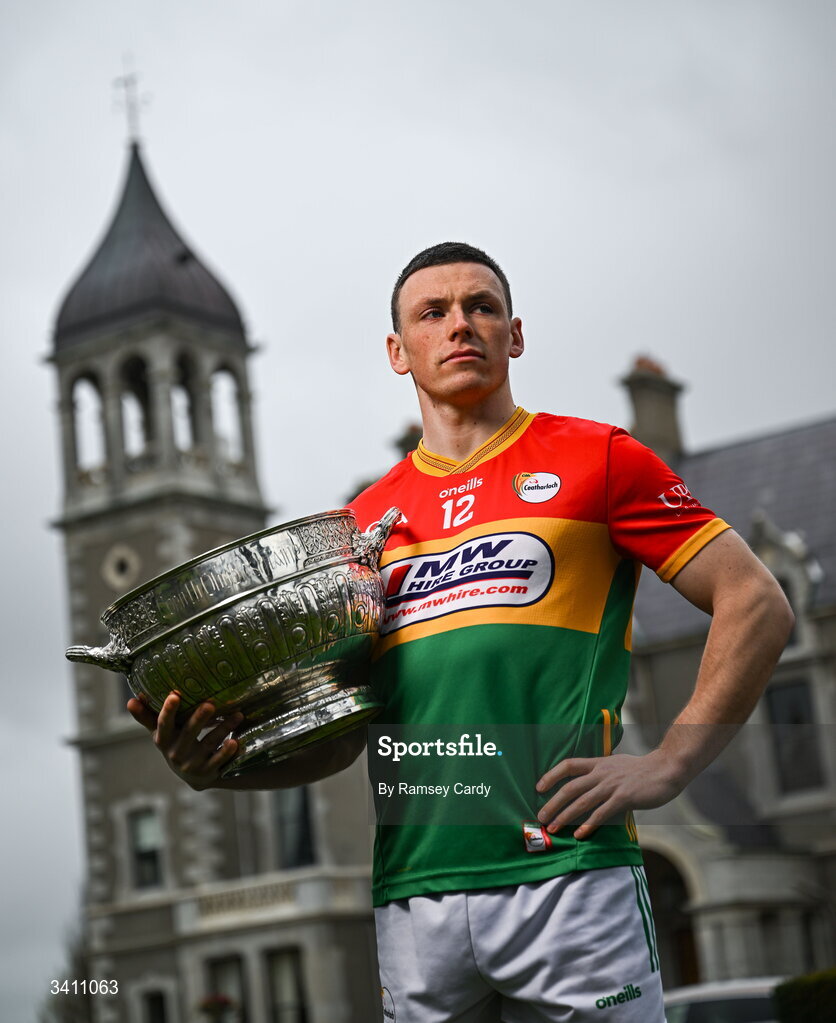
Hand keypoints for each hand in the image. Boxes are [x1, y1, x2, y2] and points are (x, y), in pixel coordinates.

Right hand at [127, 691, 243, 790]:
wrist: (193, 776)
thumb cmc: (176, 744)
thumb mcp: (162, 733)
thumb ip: (147, 717)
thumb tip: (130, 699)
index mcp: (164, 740)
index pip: (163, 724)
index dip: (168, 711)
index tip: (174, 695)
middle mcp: (176, 753)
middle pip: (188, 733)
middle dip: (198, 719)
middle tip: (210, 704)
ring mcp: (192, 764)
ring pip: (208, 744)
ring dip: (223, 729)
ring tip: (238, 715)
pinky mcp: (207, 772)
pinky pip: (218, 761)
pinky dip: (226, 752)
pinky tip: (235, 741)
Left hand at [535, 749, 682, 839]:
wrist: (666, 769)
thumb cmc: (642, 769)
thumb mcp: (617, 764)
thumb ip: (602, 771)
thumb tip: (590, 781)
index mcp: (598, 763)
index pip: (569, 765)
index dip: (551, 775)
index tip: (539, 787)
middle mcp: (601, 773)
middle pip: (570, 787)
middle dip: (553, 803)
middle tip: (541, 816)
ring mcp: (612, 785)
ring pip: (582, 802)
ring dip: (565, 816)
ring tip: (553, 828)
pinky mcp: (624, 798)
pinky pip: (602, 813)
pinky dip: (589, 824)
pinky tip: (580, 834)